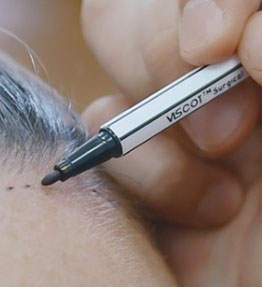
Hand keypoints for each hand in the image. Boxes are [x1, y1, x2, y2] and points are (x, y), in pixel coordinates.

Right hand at [81, 0, 261, 286]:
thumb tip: (232, 34)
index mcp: (255, 64)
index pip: (199, 0)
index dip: (200, 4)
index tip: (228, 45)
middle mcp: (209, 88)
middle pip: (127, 18)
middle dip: (160, 54)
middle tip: (222, 120)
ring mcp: (164, 137)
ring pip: (107, 90)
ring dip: (155, 135)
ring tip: (221, 196)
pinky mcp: (128, 188)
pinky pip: (91, 148)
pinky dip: (135, 177)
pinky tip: (195, 216)